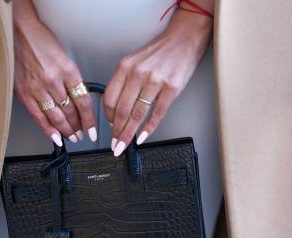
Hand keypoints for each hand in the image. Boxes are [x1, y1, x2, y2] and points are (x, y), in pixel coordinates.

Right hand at [12, 0, 96, 145]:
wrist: (20, 31)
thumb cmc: (42, 41)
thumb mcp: (65, 58)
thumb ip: (72, 79)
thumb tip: (79, 100)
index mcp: (67, 70)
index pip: (83, 101)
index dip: (89, 120)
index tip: (93, 130)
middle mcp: (53, 81)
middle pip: (70, 112)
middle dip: (78, 127)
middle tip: (82, 135)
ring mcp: (38, 88)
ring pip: (56, 117)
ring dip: (66, 130)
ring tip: (72, 137)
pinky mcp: (25, 92)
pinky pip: (38, 116)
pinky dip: (48, 129)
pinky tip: (55, 137)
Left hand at [103, 8, 212, 155]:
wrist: (184, 38)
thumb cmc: (159, 52)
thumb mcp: (134, 61)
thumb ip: (124, 82)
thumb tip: (116, 108)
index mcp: (125, 67)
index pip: (110, 98)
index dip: (108, 117)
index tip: (109, 128)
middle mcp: (138, 74)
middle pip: (122, 110)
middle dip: (116, 132)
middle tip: (115, 145)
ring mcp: (155, 81)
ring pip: (137, 114)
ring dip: (129, 133)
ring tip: (125, 144)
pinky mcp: (172, 88)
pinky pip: (158, 113)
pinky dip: (149, 128)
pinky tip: (143, 136)